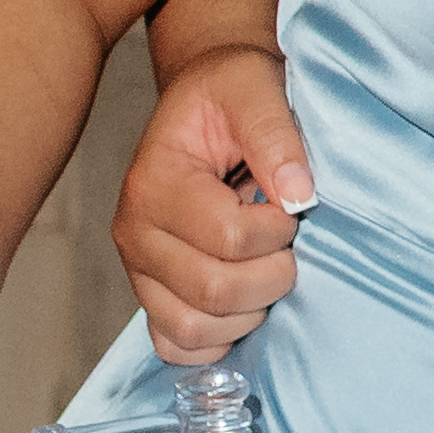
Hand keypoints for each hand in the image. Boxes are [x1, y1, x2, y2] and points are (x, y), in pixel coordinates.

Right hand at [115, 41, 317, 359]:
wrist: (206, 102)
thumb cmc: (229, 93)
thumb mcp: (255, 87)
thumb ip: (276, 134)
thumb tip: (299, 194)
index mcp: (154, 184)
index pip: (227, 238)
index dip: (278, 229)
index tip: (292, 203)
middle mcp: (135, 234)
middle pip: (212, 292)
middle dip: (272, 274)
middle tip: (288, 241)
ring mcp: (139, 271)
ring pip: (195, 328)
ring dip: (251, 309)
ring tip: (267, 265)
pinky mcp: (152, 295)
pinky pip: (177, 345)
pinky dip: (218, 340)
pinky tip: (246, 304)